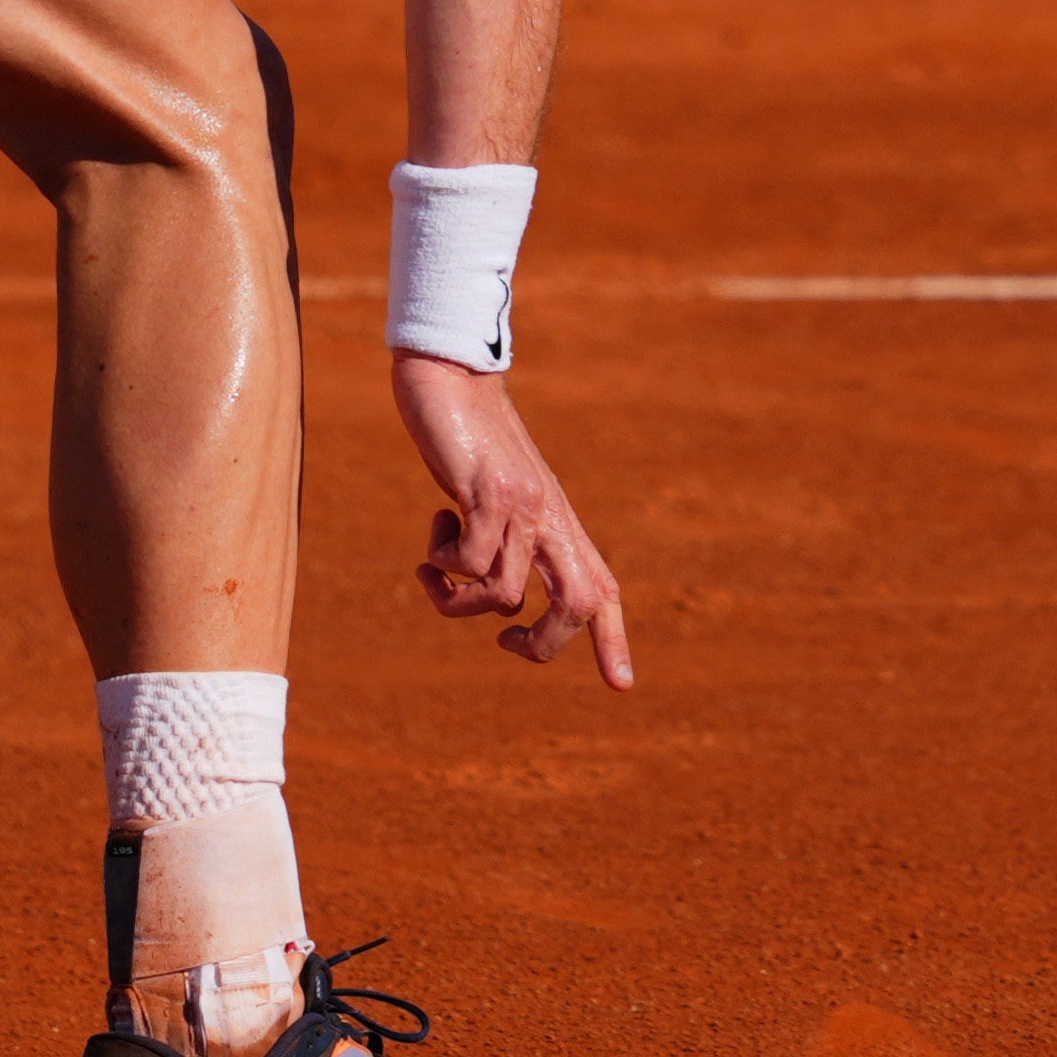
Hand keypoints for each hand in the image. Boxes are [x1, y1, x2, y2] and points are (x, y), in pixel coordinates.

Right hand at [391, 355, 634, 687]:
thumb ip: (506, 533)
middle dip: (542, 645)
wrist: (450, 371)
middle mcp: (549, 516)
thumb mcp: (496, 492)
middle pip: (578, 603)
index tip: (622, 685)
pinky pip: (471, 560)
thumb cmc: (468, 434)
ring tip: (434, 567)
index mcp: (557, 519)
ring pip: (507, 593)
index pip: (601, 586)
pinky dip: (443, 563)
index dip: (613, 640)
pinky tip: (433, 528)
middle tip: (503, 642)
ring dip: (459, 599)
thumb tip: (490, 592)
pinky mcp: (486, 492)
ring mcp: (521, 504)